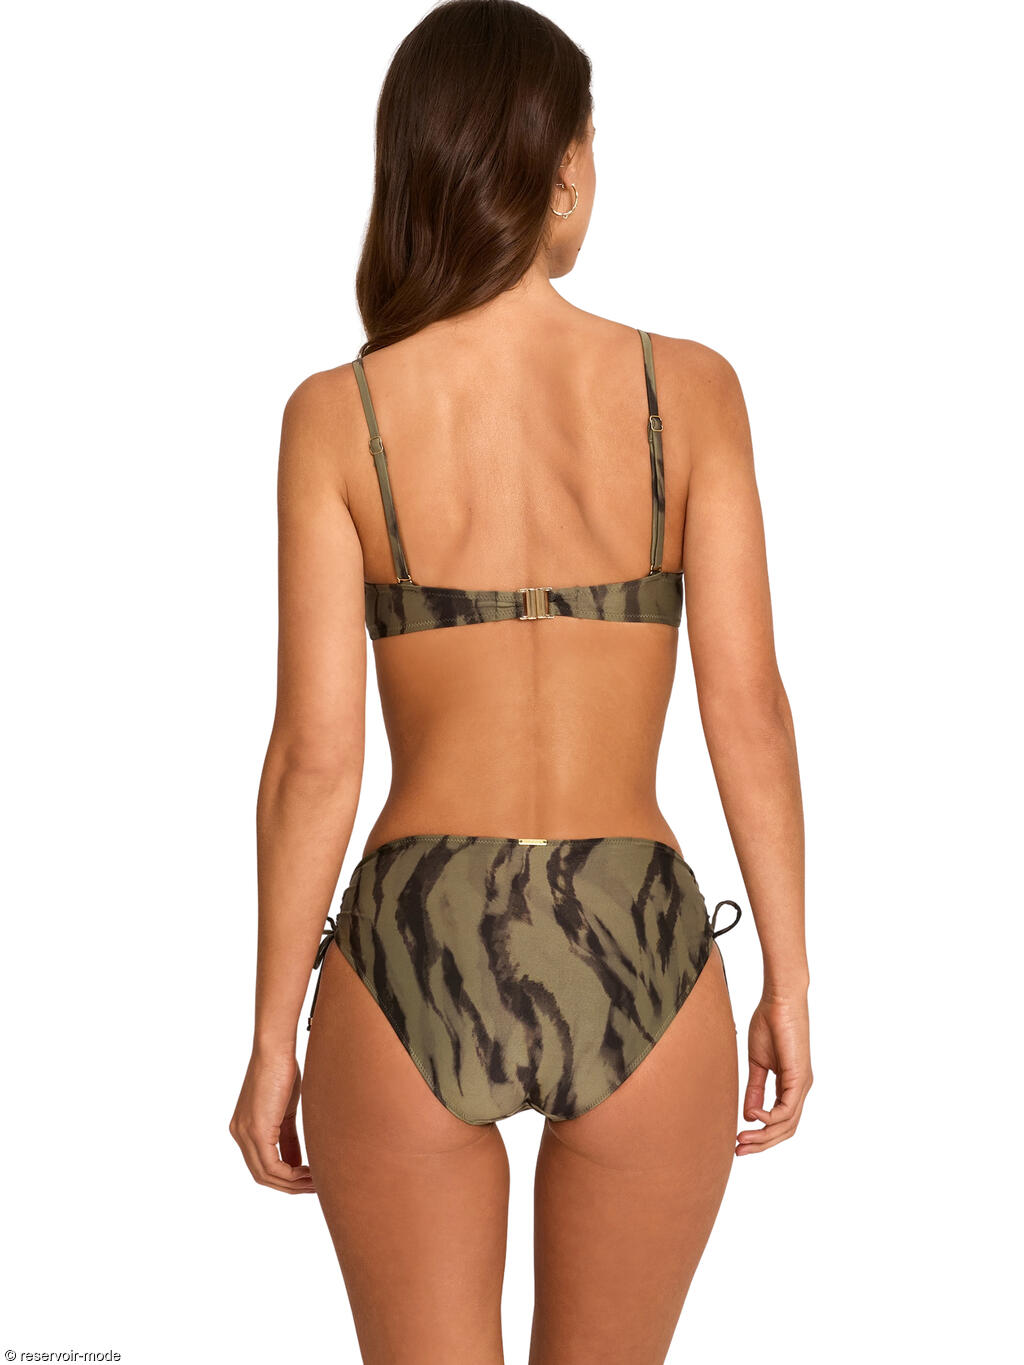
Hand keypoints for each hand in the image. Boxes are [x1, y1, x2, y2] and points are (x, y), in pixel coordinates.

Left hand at [229, 1045, 314, 1192]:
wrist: (275, 1050)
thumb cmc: (283, 1071)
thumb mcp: (285, 1110)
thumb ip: (287, 1137)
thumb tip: (297, 1163)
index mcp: (244, 1129)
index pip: (261, 1165)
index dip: (284, 1177)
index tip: (307, 1179)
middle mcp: (239, 1134)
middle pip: (262, 1175)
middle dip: (289, 1186)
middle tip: (314, 1187)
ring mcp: (245, 1134)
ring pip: (266, 1175)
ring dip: (292, 1183)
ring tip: (315, 1182)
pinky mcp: (256, 1132)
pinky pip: (272, 1166)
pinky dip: (291, 1174)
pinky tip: (308, 1173)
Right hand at [736, 989, 811, 1154]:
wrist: (778, 1000)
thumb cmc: (769, 1024)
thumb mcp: (758, 1063)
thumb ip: (755, 1088)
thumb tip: (750, 1115)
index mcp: (790, 1085)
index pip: (780, 1121)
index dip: (761, 1135)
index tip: (738, 1141)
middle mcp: (799, 1089)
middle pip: (785, 1129)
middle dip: (762, 1144)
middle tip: (739, 1150)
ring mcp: (801, 1084)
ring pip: (787, 1124)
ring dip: (764, 1136)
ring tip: (742, 1140)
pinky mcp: (799, 1076)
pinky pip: (788, 1108)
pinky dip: (770, 1117)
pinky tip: (754, 1116)